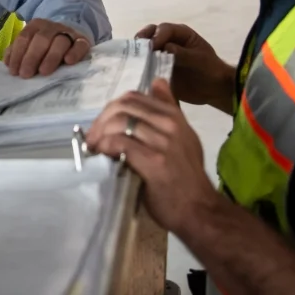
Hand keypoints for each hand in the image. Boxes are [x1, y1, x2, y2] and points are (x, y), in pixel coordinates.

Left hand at [4, 19, 91, 77]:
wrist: (70, 38)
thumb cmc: (46, 47)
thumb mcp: (30, 46)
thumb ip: (18, 52)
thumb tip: (8, 63)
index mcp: (35, 26)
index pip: (24, 37)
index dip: (18, 54)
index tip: (14, 71)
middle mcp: (51, 27)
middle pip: (41, 39)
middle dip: (31, 57)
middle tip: (26, 74)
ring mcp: (68, 32)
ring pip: (60, 41)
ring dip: (51, 57)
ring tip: (44, 72)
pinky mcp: (83, 41)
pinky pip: (80, 45)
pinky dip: (74, 52)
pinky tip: (69, 62)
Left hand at [85, 79, 220, 235]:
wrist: (201, 212)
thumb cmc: (185, 178)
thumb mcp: (182, 138)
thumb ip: (168, 110)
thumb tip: (157, 81)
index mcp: (174, 116)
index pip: (133, 98)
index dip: (111, 109)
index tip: (101, 125)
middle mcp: (170, 124)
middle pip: (123, 106)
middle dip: (102, 120)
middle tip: (93, 137)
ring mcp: (163, 142)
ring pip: (120, 122)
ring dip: (100, 134)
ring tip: (94, 147)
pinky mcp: (154, 161)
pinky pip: (120, 142)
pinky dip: (105, 145)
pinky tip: (101, 154)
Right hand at [137, 23, 234, 111]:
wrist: (212, 89)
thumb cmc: (210, 69)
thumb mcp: (200, 60)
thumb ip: (183, 54)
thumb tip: (166, 48)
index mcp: (180, 33)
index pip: (164, 29)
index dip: (157, 36)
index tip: (152, 47)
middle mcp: (167, 39)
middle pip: (149, 33)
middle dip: (142, 40)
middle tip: (137, 50)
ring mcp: (160, 53)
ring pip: (144, 47)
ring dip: (138, 52)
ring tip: (134, 60)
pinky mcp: (156, 66)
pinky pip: (144, 63)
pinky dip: (139, 65)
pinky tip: (135, 70)